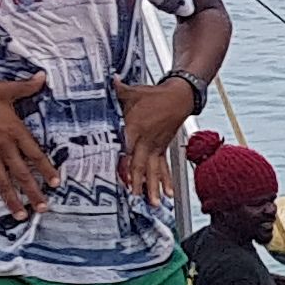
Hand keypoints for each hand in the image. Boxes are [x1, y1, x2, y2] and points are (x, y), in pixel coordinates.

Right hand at [0, 75, 52, 216]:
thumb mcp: (3, 91)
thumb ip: (25, 88)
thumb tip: (42, 77)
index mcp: (15, 133)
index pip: (36, 155)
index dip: (47, 170)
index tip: (56, 183)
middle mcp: (3, 148)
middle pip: (22, 174)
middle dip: (34, 193)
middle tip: (44, 208)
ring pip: (2, 182)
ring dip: (12, 200)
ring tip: (21, 215)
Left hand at [117, 80, 198, 205]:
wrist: (179, 97)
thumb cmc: (154, 95)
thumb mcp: (132, 92)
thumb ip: (116, 90)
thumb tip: (105, 81)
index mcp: (135, 127)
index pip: (126, 147)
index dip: (122, 162)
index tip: (118, 176)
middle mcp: (147, 141)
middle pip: (140, 164)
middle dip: (138, 182)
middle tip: (135, 197)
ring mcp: (156, 147)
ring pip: (153, 170)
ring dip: (154, 187)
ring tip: (155, 203)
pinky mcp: (162, 149)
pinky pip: (163, 168)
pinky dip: (166, 182)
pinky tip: (169, 194)